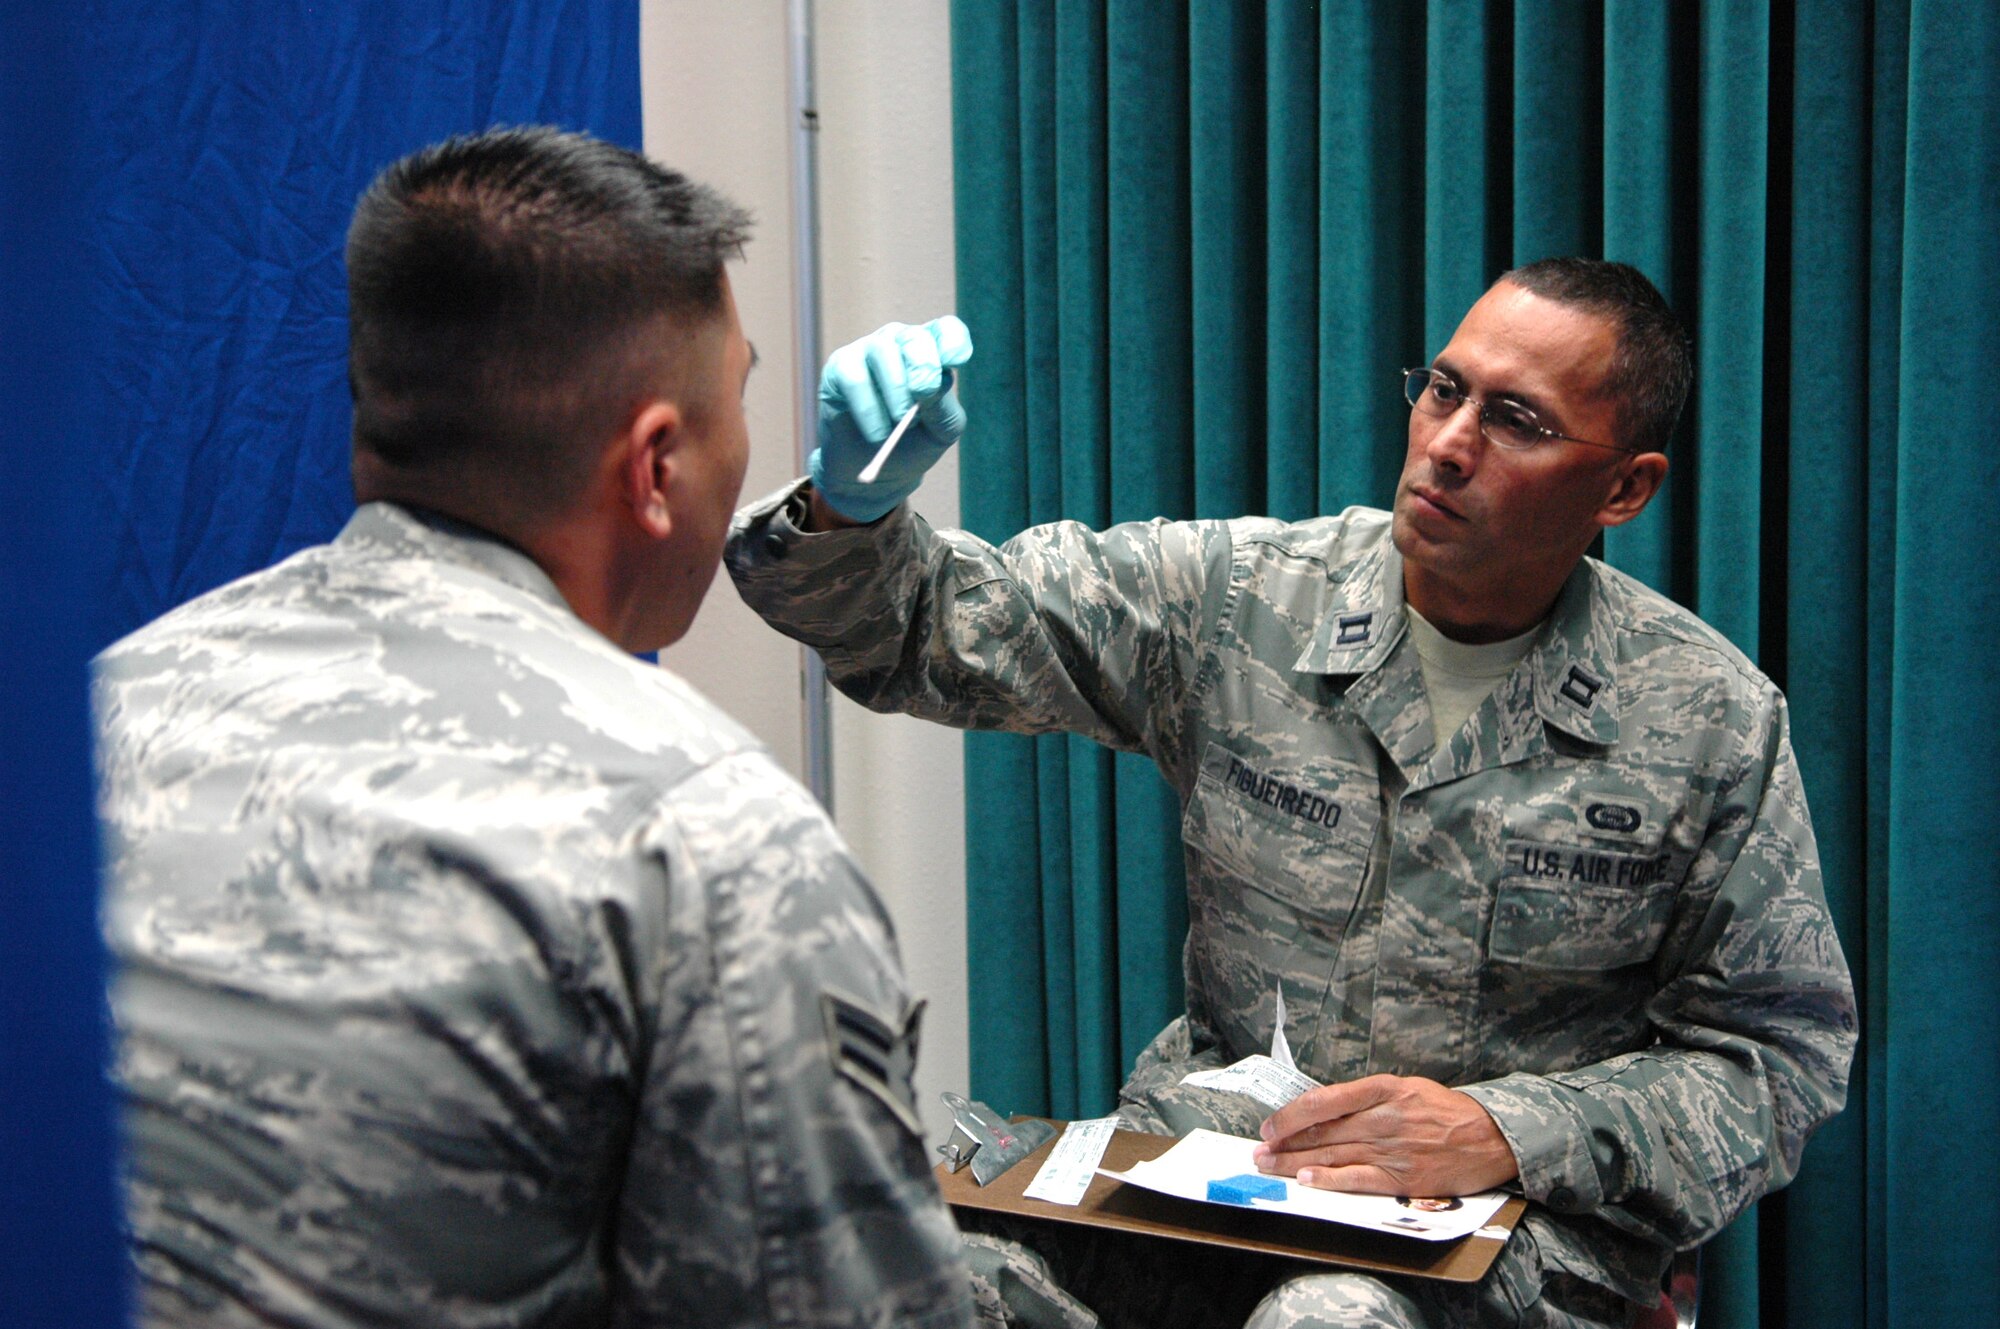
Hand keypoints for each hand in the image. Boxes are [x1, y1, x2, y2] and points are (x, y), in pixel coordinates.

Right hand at [808, 316, 972, 523]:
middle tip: (923, 394)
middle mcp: (900, 342)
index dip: (952, 342)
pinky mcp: (839, 367)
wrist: (875, 471)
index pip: (947, 331)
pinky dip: (869, 410)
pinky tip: (877, 433)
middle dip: (923, 366)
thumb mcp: (940, 430)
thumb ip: (942, 406)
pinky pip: (855, 378)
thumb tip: (931, 385)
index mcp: (933, 351)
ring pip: (883, 352)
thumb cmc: (913, 443)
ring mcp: (868, 350)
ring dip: (896, 391)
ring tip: (899, 423)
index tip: (955, 362)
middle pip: (914, 337)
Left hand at [1251, 1074, 1518, 1196]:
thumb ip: (1368, 1097)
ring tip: (1269, 1166)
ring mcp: (1393, 1149)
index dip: (1291, 1114)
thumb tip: (1325, 1109)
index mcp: (1384, 1089)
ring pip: (1333, 1154)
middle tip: (1258, 1151)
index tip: (1270, 1124)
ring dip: (1295, 1162)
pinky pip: (1359, 1179)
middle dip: (1284, 1142)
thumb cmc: (1446, 1111)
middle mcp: (1384, 1117)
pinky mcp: (1403, 1178)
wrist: (1492, 1137)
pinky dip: (1331, 1179)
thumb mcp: (1407, 1088)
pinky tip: (1307, 1180)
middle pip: (1322, 1130)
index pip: (1324, 1100)